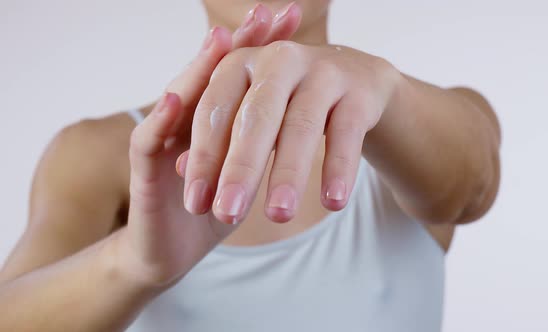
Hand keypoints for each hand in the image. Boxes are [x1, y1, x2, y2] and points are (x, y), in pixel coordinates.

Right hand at [119, 3, 301, 287]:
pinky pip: (150, 140)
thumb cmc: (214, 209)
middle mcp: (188, 122)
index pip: (241, 74)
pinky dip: (164, 117)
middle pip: (213, 73)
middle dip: (241, 42)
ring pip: (180, 95)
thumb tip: (304, 118)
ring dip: (200, 67)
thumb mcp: (247, 172)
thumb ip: (265, 146)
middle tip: (266, 12)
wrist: (173, 254)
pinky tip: (181, 94)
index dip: (264, 44)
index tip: (293, 16)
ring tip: (224, 38)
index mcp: (216, 121)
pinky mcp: (142, 171)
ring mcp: (163, 141)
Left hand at [180, 42, 399, 223]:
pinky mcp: (359, 91)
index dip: (203, 159)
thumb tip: (181, 173)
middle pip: (255, 117)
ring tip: (279, 215)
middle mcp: (279, 60)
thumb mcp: (251, 113)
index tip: (196, 205)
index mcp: (240, 64)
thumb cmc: (289, 101)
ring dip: (289, 172)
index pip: (213, 112)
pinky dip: (340, 168)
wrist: (356, 76)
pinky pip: (347, 133)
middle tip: (227, 213)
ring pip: (301, 126)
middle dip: (240, 168)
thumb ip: (220, 139)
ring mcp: (322, 73)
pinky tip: (333, 202)